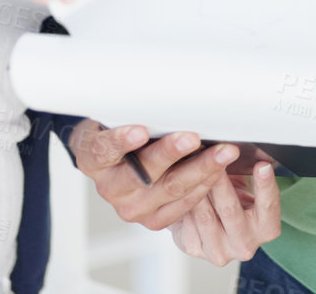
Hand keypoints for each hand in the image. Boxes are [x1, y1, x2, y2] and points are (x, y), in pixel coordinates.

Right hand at [70, 121, 238, 230]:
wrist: (120, 164)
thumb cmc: (122, 132)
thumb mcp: (116, 118)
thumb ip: (135, 113)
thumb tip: (163, 96)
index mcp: (92, 160)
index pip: (103, 150)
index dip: (121, 141)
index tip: (140, 131)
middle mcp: (110, 188)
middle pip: (142, 172)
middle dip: (171, 153)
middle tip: (193, 138)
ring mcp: (131, 207)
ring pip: (170, 188)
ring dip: (201, 168)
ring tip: (223, 152)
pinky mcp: (153, 220)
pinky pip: (182, 205)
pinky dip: (204, 185)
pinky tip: (219, 170)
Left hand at [169, 156, 281, 264]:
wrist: (214, 222)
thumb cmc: (236, 198)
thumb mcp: (248, 187)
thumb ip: (250, 173)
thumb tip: (246, 150)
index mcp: (266, 229)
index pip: (269, 206)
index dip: (265, 185)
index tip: (262, 165)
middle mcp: (245, 245)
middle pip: (230, 210)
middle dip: (221, 180)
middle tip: (213, 157)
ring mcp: (218, 250)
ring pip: (204, 215)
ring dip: (196, 188)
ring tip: (191, 164)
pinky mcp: (193, 248)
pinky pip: (186, 221)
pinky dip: (182, 200)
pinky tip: (179, 182)